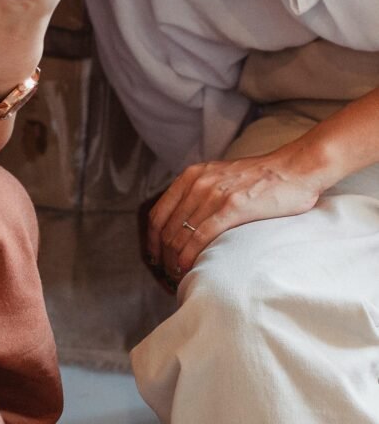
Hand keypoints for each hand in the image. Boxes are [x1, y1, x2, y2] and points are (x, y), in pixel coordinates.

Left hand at [147, 147, 324, 280]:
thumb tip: (185, 224)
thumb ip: (200, 193)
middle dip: (163, 256)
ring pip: (181, 235)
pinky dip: (190, 256)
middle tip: (168, 275)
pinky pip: (201, 237)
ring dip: (175, 260)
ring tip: (179, 277)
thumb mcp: (219, 176)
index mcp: (191, 176)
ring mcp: (214, 194)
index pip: (157, 214)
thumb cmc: (259, 178)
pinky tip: (189, 269)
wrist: (293, 169)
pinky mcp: (233, 207)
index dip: (152, 241)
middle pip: (166, 229)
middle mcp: (197, 183)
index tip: (156, 258)